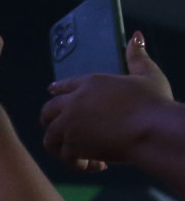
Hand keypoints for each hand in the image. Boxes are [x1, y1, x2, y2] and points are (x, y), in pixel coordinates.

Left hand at [42, 31, 175, 171]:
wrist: (151, 129)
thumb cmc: (153, 101)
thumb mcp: (147, 74)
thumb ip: (137, 57)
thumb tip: (135, 35)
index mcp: (90, 83)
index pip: (64, 85)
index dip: (57, 89)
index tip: (51, 92)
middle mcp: (74, 103)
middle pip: (47, 111)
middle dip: (50, 120)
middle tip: (60, 129)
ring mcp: (70, 125)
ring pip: (49, 138)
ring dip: (60, 146)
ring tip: (75, 152)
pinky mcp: (73, 147)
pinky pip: (66, 158)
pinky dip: (78, 163)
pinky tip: (93, 165)